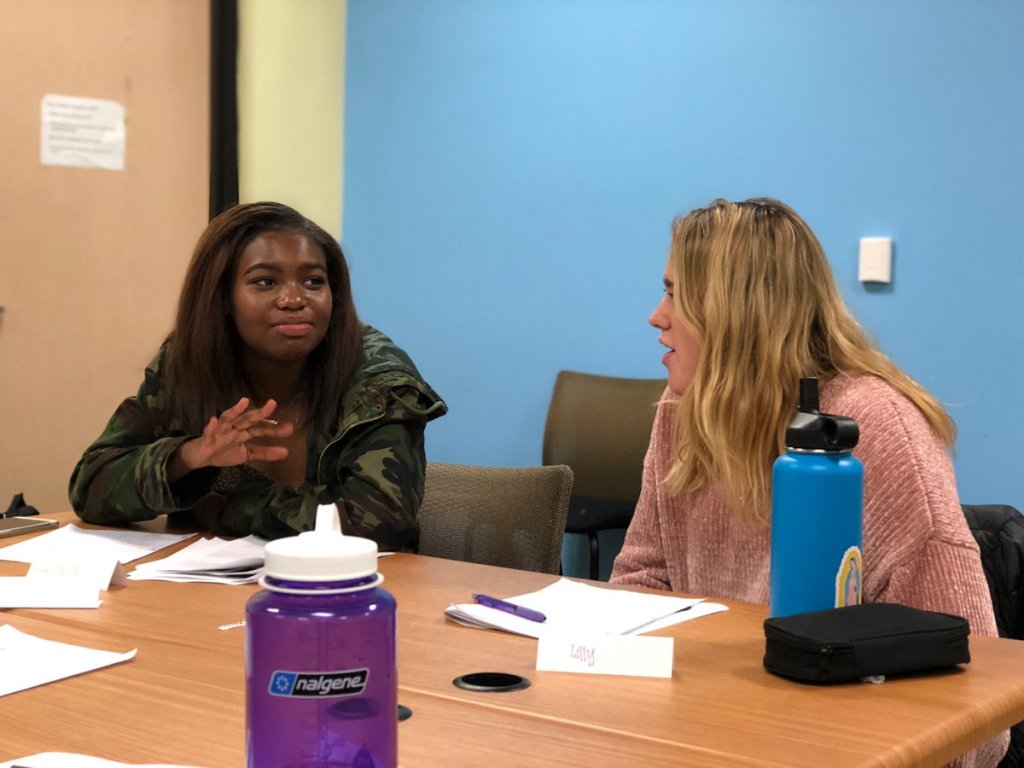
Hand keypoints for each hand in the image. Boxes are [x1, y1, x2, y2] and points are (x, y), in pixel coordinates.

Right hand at [175, 397, 293, 472]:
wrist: (201, 457)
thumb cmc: (225, 451)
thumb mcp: (247, 454)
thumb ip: (264, 453)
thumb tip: (286, 452)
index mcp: (244, 431)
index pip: (261, 429)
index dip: (275, 429)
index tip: (290, 429)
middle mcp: (234, 427)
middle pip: (248, 418)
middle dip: (260, 412)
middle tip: (273, 404)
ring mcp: (220, 431)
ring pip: (228, 418)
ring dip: (235, 410)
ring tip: (244, 402)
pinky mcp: (207, 438)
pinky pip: (209, 432)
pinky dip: (210, 426)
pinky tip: (213, 420)